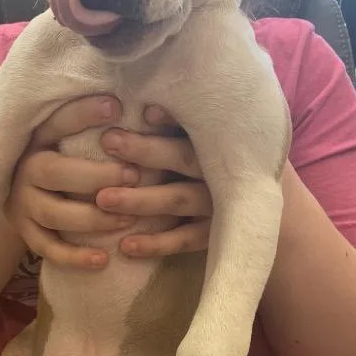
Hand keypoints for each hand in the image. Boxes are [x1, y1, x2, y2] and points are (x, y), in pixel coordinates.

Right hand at [7, 95, 138, 268]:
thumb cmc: (68, 159)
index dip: (83, 114)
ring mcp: (23, 204)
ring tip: (127, 219)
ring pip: (54, 214)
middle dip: (96, 175)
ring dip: (92, 218)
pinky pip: (49, 249)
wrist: (25, 194)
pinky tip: (103, 260)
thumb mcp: (74, 138)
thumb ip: (103, 128)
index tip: (115, 106)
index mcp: (38, 138)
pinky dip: (75, 257)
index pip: (57, 122)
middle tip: (133, 175)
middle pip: (54, 171)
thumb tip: (151, 109)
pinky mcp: (26, 233)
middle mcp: (26, 169)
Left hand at [98, 105, 211, 258]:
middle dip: (145, 150)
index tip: (145, 113)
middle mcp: (219, 171)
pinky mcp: (214, 234)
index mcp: (216, 142)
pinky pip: (184, 240)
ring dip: (141, 199)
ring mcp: (218, 204)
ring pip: (178, 199)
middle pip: (182, 158)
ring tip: (103, 199)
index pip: (193, 125)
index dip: (171, 119)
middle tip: (108, 141)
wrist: (251, 213)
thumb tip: (149, 110)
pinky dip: (156, 243)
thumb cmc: (210, 165)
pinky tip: (126, 245)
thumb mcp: (201, 142)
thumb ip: (180, 129)